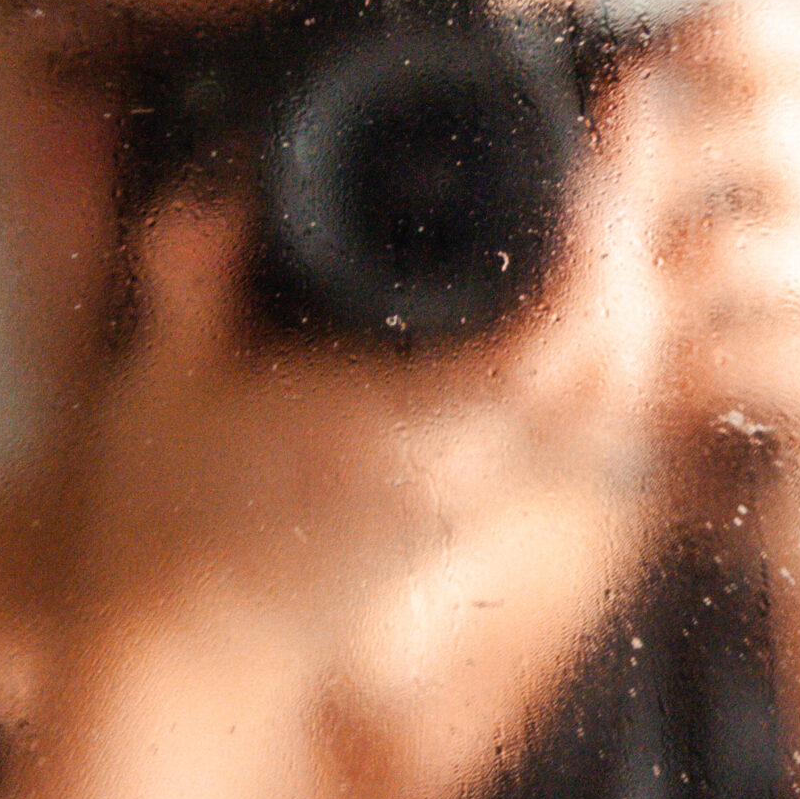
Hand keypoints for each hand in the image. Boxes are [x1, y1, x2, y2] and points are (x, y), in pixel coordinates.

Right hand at [0, 76, 673, 798]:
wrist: (192, 663)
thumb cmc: (169, 526)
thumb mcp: (162, 384)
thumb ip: (190, 272)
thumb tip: (222, 180)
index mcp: (400, 437)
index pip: (544, 353)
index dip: (594, 255)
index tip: (595, 160)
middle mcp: (468, 468)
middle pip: (616, 366)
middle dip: (637, 250)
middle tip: (625, 136)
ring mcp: (487, 491)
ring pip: (618, 394)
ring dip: (633, 291)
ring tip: (611, 189)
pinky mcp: (488, 497)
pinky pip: (589, 416)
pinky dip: (607, 339)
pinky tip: (589, 273)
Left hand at [639, 0, 799, 798]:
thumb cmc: (740, 431)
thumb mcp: (690, 309)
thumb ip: (652, 224)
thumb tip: (569, 131)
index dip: (746, 23)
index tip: (656, 26)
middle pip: (761, 127)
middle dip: (640, 159)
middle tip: (557, 213)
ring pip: (733, 244)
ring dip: (626, 285)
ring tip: (562, 339)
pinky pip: (735, 351)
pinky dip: (654, 379)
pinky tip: (614, 414)